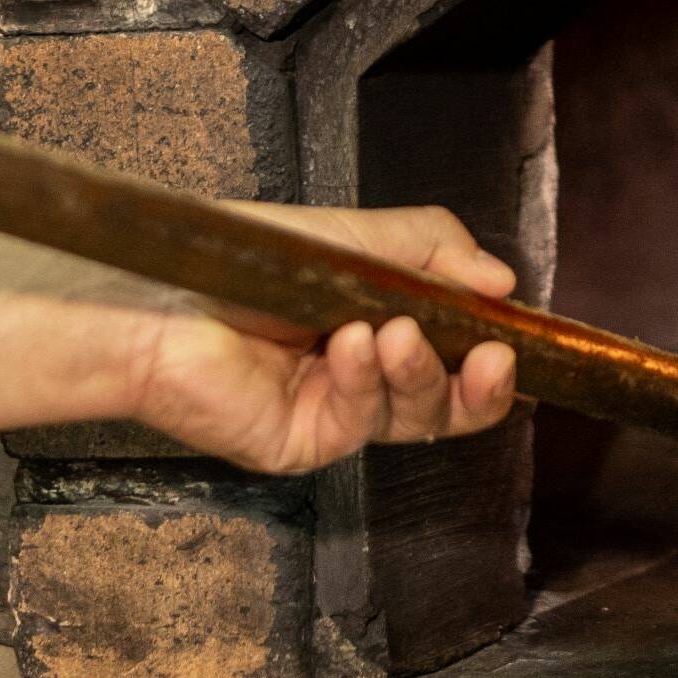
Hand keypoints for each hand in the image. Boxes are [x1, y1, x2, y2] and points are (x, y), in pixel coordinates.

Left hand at [122, 203, 521, 474]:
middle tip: (493, 356)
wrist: (162, 295)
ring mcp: (334, 412)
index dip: (491, 351)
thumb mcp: (354, 235)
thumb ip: (431, 248)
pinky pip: (361, 422)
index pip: (454, 353)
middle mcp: (360, 374)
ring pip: (414, 415)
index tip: (514, 334)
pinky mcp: (305, 441)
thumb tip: (504, 280)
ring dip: (420, 373)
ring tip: (399, 334)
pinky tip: (351, 346)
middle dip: (478, 383)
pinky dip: (365, 382)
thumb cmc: (244, 258)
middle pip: (447, 399)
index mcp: (376, 323)